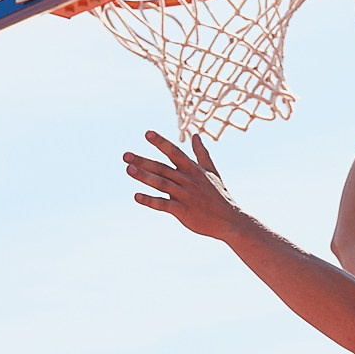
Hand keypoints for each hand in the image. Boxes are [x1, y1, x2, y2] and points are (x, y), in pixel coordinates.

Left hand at [124, 132, 249, 238]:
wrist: (229, 221)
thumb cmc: (219, 196)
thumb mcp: (212, 172)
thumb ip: (201, 154)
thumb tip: (196, 135)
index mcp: (193, 169)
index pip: (174, 152)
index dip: (161, 143)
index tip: (147, 133)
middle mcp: (187, 180)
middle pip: (161, 168)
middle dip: (143, 160)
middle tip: (125, 155)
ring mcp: (184, 195)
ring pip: (161, 183)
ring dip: (144, 176)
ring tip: (128, 169)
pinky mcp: (183, 211)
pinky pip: (163, 204)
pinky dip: (150, 200)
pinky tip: (136, 196)